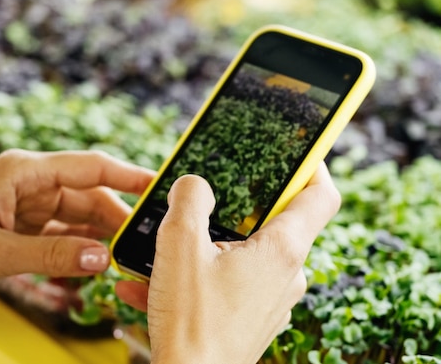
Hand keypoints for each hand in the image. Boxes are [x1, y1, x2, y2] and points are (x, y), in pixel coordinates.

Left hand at [0, 149, 154, 300]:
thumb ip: (51, 255)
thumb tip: (101, 258)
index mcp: (23, 171)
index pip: (89, 167)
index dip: (127, 176)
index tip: (158, 188)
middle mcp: (28, 184)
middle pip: (87, 195)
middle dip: (114, 217)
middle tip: (142, 243)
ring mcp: (23, 208)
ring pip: (74, 218)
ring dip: (95, 236)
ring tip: (122, 258)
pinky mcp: (16, 230)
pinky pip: (57, 237)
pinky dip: (73, 249)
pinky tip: (89, 264)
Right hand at [116, 163, 339, 363]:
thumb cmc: (191, 320)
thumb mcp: (179, 245)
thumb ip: (189, 200)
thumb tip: (196, 185)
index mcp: (280, 251)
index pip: (320, 195)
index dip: (313, 165)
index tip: (296, 150)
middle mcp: (286, 275)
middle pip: (278, 222)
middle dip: (241, 207)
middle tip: (207, 200)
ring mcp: (271, 300)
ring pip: (245, 255)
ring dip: (207, 246)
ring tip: (163, 251)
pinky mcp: (252, 318)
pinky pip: (228, 284)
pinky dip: (197, 277)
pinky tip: (150, 284)